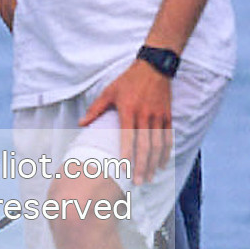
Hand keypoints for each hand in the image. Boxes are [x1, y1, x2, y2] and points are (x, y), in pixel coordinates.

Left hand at [79, 61, 173, 188]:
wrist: (155, 66)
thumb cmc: (129, 80)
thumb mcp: (110, 91)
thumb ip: (96, 109)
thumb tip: (82, 123)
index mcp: (129, 109)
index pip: (128, 136)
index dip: (127, 153)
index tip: (124, 169)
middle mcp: (145, 114)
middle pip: (145, 145)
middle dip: (142, 165)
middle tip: (138, 181)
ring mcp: (158, 116)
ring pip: (158, 144)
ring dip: (154, 163)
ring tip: (150, 177)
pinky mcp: (167, 115)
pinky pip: (168, 137)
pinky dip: (165, 152)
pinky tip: (162, 164)